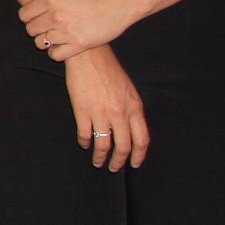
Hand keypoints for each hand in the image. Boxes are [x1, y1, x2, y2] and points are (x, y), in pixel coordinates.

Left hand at [19, 0, 145, 60]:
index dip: (27, 17)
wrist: (121, 2)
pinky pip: (55, 55)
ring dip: (44, 41)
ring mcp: (67, 32)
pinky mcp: (79, 44)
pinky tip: (61, 45)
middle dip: (35, 29)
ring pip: (40, 43)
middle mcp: (56, 16)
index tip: (35, 18)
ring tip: (54, 36)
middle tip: (45, 27)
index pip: (24, 15)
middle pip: (30, 30)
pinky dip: (55, 52)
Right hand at [62, 45, 148, 170]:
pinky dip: (85, 142)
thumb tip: (130, 131)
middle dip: (119, 162)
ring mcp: (101, 113)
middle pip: (123, 147)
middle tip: (114, 168)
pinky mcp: (82, 111)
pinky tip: (84, 143)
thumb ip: (131, 111)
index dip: (139, 156)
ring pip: (103, 144)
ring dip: (100, 157)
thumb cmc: (109, 70)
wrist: (89, 56)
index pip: (141, 140)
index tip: (134, 164)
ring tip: (98, 162)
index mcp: (134, 108)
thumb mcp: (129, 90)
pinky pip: (85, 134)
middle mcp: (120, 113)